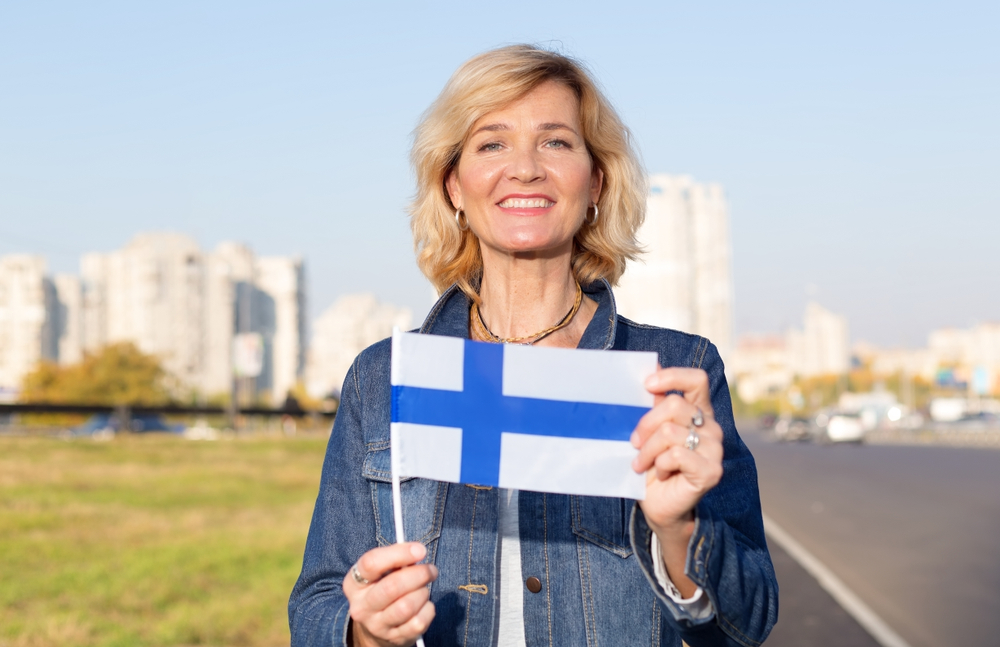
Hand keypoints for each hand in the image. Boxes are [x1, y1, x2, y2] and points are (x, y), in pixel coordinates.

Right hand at [344, 542, 437, 646]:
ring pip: (406, 606)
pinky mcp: (394, 639)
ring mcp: (376, 625)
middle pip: (392, 586)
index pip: (371, 563)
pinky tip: (424, 605)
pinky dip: (428, 610)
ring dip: (423, 593)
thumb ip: (395, 559)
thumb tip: (417, 551)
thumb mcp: (380, 573)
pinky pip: (418, 622)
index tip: (420, 550)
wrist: (376, 628)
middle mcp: (361, 606)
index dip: (399, 553)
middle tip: (431, 570)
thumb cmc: (382, 590)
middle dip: (419, 574)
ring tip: (424, 589)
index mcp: (354, 584)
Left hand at [630, 367, 723, 533]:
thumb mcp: (648, 431)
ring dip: (647, 450)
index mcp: (698, 411)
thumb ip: (652, 404)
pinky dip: (660, 464)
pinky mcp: (711, 470)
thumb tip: (649, 367)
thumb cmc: (652, 465)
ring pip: (670, 432)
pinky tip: (660, 473)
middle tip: (633, 442)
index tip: (647, 384)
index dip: (673, 376)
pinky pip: (676, 455)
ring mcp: (715, 449)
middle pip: (674, 405)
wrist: (659, 504)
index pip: (697, 380)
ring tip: (641, 463)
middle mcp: (712, 427)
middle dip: (645, 424)